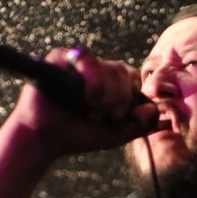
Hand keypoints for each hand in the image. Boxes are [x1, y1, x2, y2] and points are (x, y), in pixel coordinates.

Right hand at [9, 48, 157, 158]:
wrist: (44, 140)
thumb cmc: (76, 135)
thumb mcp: (113, 135)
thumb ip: (137, 125)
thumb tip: (152, 108)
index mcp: (107, 81)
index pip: (130, 75)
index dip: (129, 95)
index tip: (117, 116)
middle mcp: (94, 68)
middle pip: (122, 70)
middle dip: (118, 99)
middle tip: (100, 116)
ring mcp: (77, 61)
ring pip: (108, 66)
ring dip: (105, 93)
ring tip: (89, 109)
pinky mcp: (59, 57)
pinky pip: (84, 58)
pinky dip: (90, 80)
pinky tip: (83, 97)